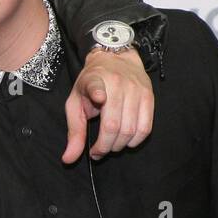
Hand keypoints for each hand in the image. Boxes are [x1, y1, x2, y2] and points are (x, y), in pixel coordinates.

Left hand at [62, 46, 152, 163]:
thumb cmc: (91, 84)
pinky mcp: (149, 96)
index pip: (96, 86)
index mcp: (94, 81)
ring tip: (110, 146)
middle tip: (98, 152)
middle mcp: (117, 84)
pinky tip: (126, 141)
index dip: (98, 93)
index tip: (99, 99)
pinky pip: (146, 127)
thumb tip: (68, 159)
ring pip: (131, 130)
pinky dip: (136, 140)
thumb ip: (74, 131)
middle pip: (114, 126)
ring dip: (119, 146)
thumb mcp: (75, 102)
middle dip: (105, 147)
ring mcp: (136, 90)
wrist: (115, 58)